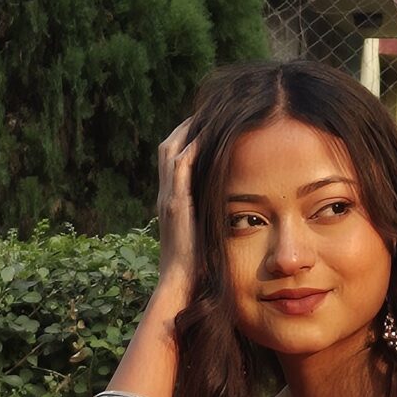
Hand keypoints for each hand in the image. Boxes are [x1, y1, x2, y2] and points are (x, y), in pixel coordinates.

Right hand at [155, 121, 198, 299]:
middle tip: (203, 112)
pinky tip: (205, 134)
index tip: (203, 125)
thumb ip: (209, 220)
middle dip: (183, 127)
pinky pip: (180, 166)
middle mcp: (165, 195)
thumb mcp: (203, 236)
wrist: (179, 284)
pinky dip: (190, 146)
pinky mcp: (176, 203)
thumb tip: (231, 212)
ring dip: (186, 130)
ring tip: (203, 114)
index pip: (172, 160)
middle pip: (166, 148)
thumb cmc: (195, 268)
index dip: (184, 139)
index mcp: (171, 202)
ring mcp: (168, 198)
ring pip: (169, 150)